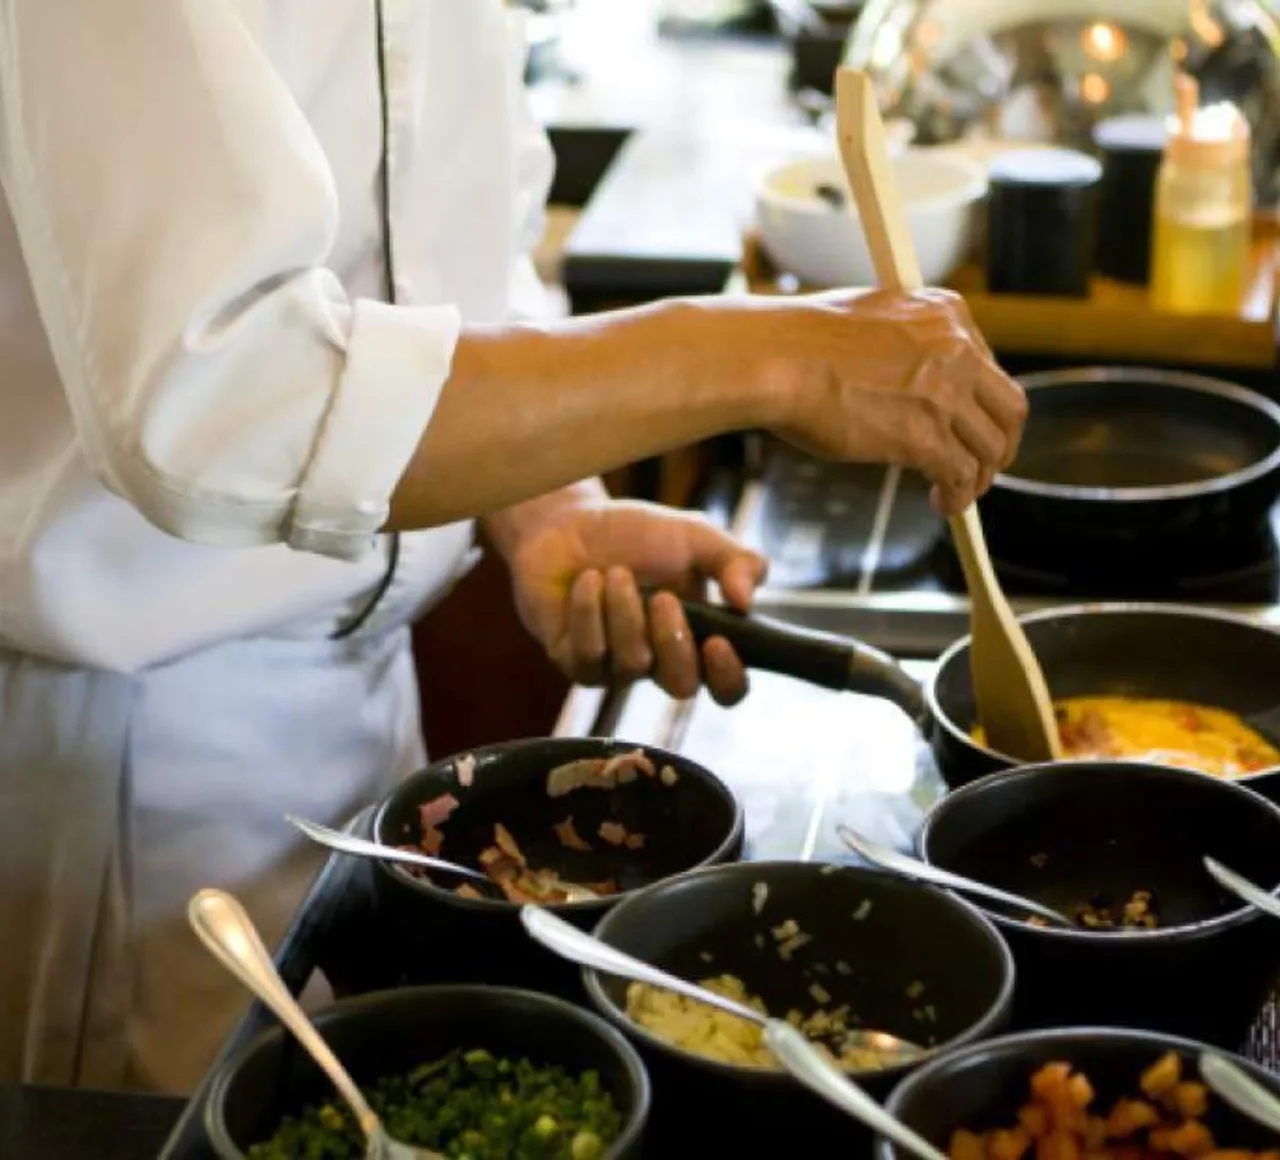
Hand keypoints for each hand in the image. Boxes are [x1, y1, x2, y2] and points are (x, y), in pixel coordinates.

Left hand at [500, 499, 766, 704]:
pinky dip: (589, 610)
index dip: (728, 676)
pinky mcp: (576, 662)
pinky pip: (588, 655)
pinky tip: (587, 581)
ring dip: (625, 611)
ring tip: (615, 572)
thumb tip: (746, 600)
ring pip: (632, 665)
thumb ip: (736, 561)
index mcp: (698, 637)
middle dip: (673, 641)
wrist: (569, 522)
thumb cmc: (635, 534)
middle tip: (662, 597)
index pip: (726, 686)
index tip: (718, 641)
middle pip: (682, 686)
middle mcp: (660, 661)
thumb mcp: (696, 537)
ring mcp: (617, 667)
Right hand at [747, 288, 1026, 514]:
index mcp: (948, 314)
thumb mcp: (873, 317)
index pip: (989, 368)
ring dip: (979, 477)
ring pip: (990, 449)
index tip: (968, 427)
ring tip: (958, 494)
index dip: (981, 407)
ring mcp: (944, 395)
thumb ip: (906, 342)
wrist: (776, 359)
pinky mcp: (924, 438)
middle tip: (983, 466)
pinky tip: (941, 504)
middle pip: (1008, 409)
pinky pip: (960, 476)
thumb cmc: (800, 341)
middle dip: (999, 444)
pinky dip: (957, 497)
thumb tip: (908, 377)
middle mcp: (958, 350)